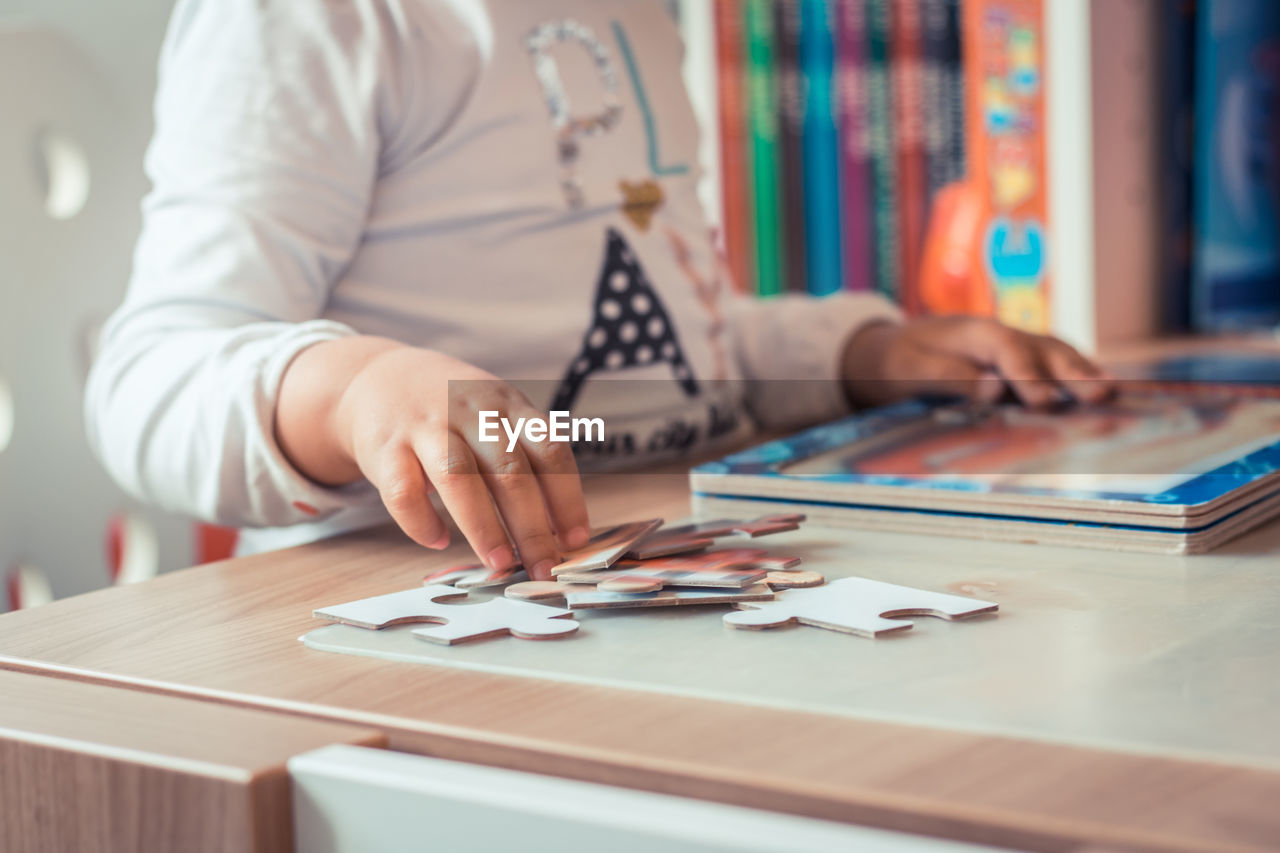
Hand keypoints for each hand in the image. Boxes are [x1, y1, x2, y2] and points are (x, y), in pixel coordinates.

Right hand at [277, 338, 589, 578]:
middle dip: (532, 527)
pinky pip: (403, 491)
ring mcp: (426, 427)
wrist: (379, 377)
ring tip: (501, 565)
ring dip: (484, 528)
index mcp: (509, 406)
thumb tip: (558, 530)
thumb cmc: (452, 411)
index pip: (550, 451)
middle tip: (544, 568)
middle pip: (510, 472)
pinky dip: (421, 522)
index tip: (576, 540)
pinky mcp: (385, 447)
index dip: (567, 498)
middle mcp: (471, 412)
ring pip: (459, 480)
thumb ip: (525, 457)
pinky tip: (437, 541)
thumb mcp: (496, 414)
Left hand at [841, 316, 1113, 407]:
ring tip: (1114, 394)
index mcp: (976, 333)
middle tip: (1102, 396)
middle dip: (1074, 372)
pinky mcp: (1022, 358)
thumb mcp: (912, 370)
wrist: (893, 346)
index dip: (1029, 376)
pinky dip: (1080, 373)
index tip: (1046, 403)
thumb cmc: (900, 360)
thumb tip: (995, 389)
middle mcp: (1004, 333)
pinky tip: (1103, 391)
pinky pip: (1055, 362)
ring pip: (1057, 353)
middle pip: (1045, 349)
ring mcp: (1017, 343)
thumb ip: (952, 377)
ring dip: (1085, 372)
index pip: (1009, 351)